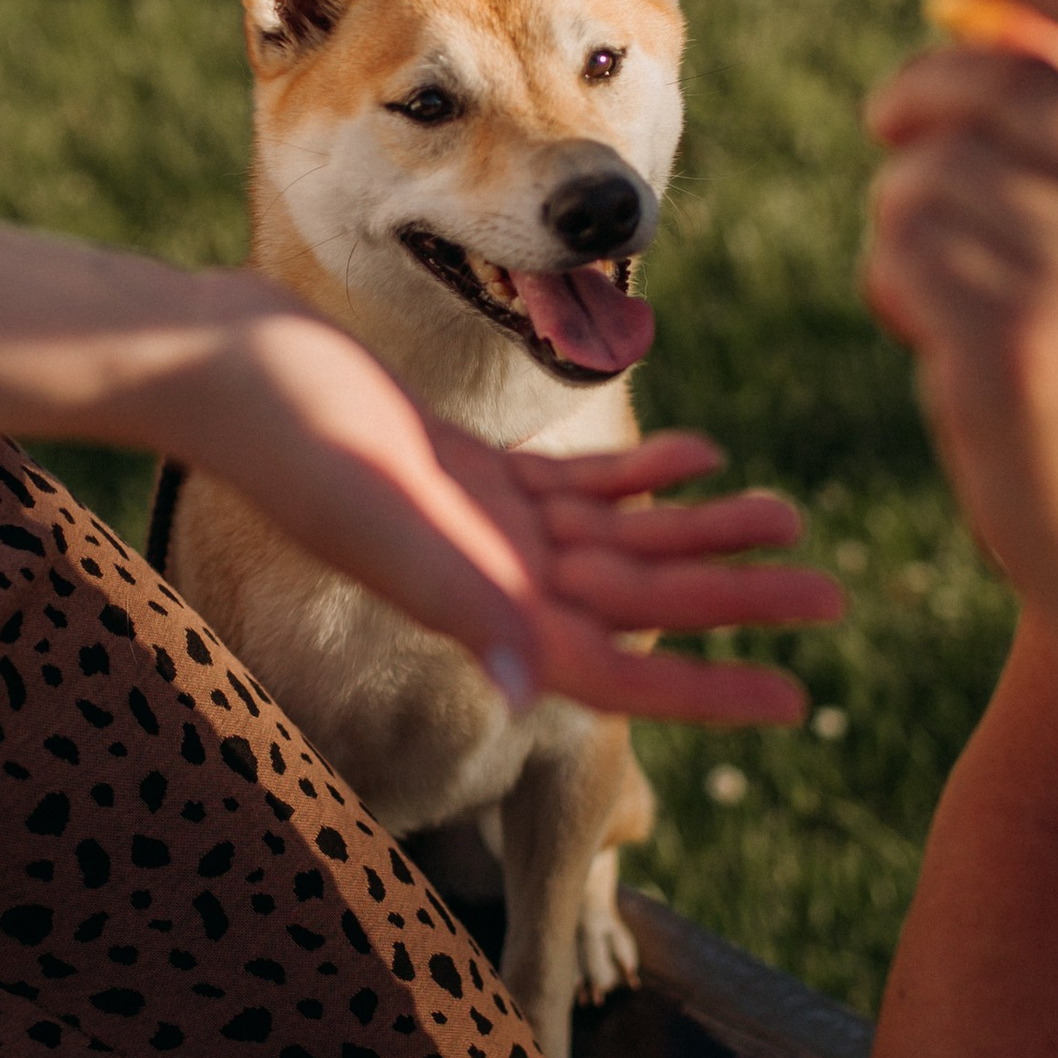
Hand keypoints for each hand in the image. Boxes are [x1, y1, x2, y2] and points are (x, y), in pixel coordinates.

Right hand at [176, 296, 838, 724]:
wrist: (223, 360)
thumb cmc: (285, 434)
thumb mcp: (375, 510)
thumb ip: (451, 596)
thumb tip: (521, 687)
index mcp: (472, 605)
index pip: (612, 668)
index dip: (706, 689)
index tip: (795, 697)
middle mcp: (486, 579)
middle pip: (641, 603)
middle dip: (736, 601)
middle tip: (834, 595)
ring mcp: (482, 528)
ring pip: (622, 544)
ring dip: (704, 532)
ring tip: (793, 522)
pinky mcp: (473, 473)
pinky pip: (580, 489)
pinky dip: (644, 477)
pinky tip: (702, 457)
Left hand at [863, 0, 1057, 676]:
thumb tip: (989, 21)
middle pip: (1004, 83)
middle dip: (926, 96)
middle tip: (897, 127)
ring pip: (931, 171)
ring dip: (908, 209)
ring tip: (944, 273)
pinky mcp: (1007, 351)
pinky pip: (899, 251)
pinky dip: (893, 278)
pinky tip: (930, 325)